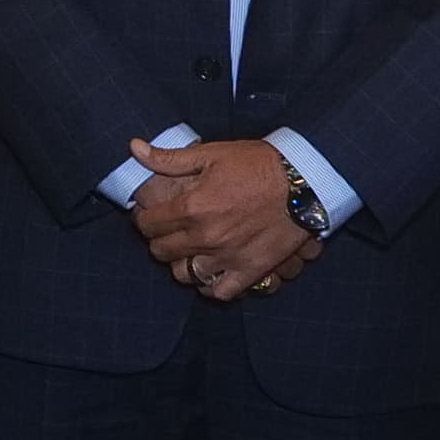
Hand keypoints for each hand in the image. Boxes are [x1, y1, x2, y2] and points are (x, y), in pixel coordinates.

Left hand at [129, 140, 321, 301]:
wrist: (304, 181)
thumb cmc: (257, 163)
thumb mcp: (211, 154)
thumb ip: (169, 159)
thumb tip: (135, 149)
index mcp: (191, 207)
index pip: (148, 225)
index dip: (144, 219)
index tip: (150, 215)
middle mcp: (205, 236)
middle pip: (161, 251)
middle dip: (159, 240)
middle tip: (168, 231)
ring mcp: (228, 257)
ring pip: (185, 274)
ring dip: (181, 263)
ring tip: (188, 251)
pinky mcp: (251, 270)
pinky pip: (220, 291)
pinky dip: (210, 285)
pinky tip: (211, 271)